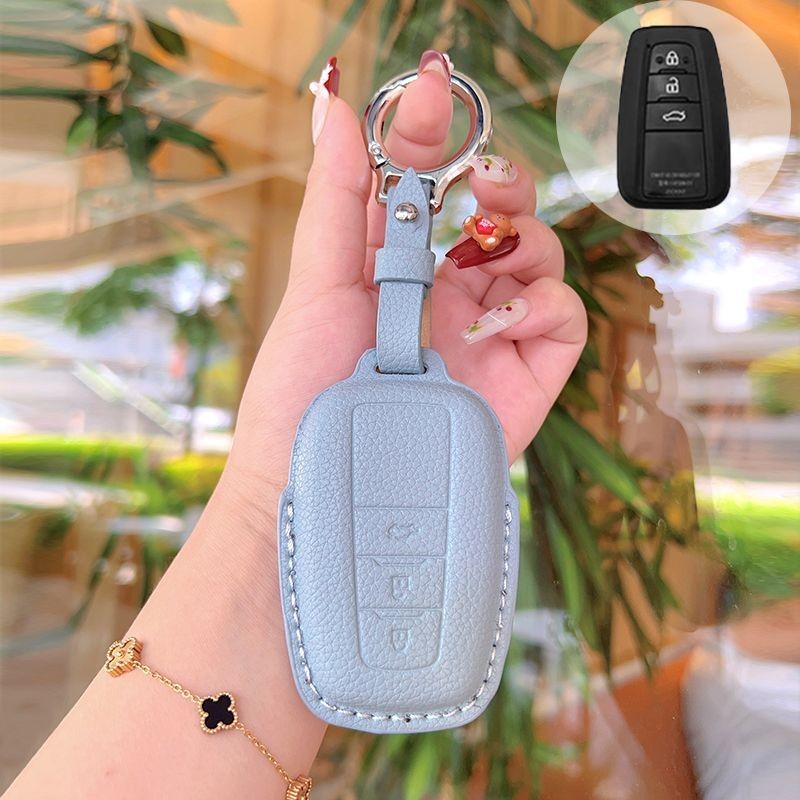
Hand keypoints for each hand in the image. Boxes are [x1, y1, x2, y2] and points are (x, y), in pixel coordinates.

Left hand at [227, 52, 586, 507]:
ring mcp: (489, 334)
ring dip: (524, 238)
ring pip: (541, 259)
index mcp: (398, 267)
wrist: (322, 481)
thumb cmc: (302, 388)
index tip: (433, 86)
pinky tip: (495, 318)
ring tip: (482, 254)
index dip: (436, 133)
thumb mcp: (318, 282)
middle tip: (483, 176)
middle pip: (503, 216)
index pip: (431, 186)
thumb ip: (337, 196)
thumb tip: (332, 103)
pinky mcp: (523, 378)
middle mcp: (448, 294)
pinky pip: (563, 321)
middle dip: (504, 181)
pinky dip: (543, 304)